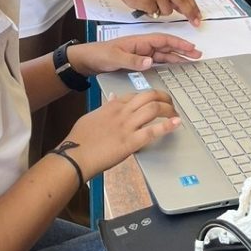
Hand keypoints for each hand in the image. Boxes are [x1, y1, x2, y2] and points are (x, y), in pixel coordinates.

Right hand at [65, 90, 180, 176]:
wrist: (74, 155)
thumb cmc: (79, 139)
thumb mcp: (92, 116)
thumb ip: (104, 106)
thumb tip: (111, 96)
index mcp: (113, 106)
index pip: (135, 94)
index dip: (149, 96)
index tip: (156, 100)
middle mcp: (122, 113)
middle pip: (148, 96)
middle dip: (163, 97)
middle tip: (170, 103)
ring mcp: (127, 126)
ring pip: (153, 109)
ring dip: (168, 110)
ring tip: (175, 114)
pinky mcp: (130, 142)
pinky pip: (152, 131)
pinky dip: (166, 126)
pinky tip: (176, 123)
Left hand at [70, 34, 200, 74]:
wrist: (88, 60)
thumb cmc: (100, 54)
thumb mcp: (114, 57)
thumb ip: (132, 60)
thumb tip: (150, 61)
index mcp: (139, 41)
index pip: (163, 40)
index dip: (178, 43)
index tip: (190, 48)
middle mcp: (143, 45)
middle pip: (167, 46)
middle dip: (183, 49)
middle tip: (198, 54)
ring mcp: (142, 52)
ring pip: (164, 53)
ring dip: (178, 55)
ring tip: (192, 59)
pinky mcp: (139, 60)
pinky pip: (157, 60)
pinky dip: (168, 61)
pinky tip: (175, 64)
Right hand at [119, 0, 201, 24]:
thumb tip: (187, 9)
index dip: (194, 7)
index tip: (199, 16)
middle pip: (182, 2)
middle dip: (190, 14)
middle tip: (195, 23)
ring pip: (168, 11)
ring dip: (162, 12)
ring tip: (153, 4)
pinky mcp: (148, 0)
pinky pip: (155, 13)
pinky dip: (152, 12)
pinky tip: (146, 5)